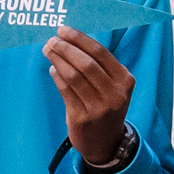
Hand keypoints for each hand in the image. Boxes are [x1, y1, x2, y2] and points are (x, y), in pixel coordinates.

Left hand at [41, 29, 136, 164]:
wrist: (105, 143)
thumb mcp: (112, 87)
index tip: (63, 30)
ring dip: (58, 60)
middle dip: (66, 48)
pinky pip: (66, 91)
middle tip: (52, 40)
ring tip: (48, 50)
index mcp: (125, 80)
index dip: (79, 39)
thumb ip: (98, 67)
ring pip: (74, 76)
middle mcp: (115, 94)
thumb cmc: (105, 106)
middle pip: (87, 64)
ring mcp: (99, 108)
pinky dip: (57, 76)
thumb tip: (69, 41)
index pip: (100, 53)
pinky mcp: (82, 118)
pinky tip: (53, 68)